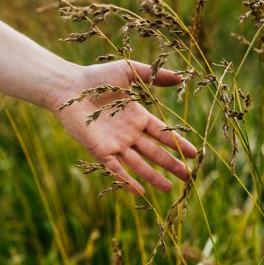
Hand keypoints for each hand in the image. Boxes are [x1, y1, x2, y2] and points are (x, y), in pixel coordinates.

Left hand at [47, 59, 198, 195]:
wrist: (68, 87)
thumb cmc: (95, 78)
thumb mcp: (128, 71)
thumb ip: (153, 75)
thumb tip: (180, 76)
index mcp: (137, 117)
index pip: (162, 134)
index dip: (178, 144)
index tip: (194, 154)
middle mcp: (128, 133)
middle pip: (154, 152)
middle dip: (171, 164)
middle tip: (188, 177)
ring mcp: (114, 144)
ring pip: (138, 164)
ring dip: (153, 177)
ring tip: (169, 189)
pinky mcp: (100, 150)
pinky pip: (115, 169)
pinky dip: (127, 180)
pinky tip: (140, 192)